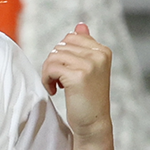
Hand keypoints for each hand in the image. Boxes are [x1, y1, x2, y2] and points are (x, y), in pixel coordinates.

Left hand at [42, 23, 112, 139]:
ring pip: (53, 56)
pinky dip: (46, 79)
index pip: (71, 38)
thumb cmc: (88, 98)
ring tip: (55, 86)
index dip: (61, 54)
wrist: (93, 124)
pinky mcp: (78, 76)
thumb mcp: (88, 70)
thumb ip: (84, 46)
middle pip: (60, 46)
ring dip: (48, 72)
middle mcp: (99, 55)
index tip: (64, 71)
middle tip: (57, 80)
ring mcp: (90, 64)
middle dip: (53, 63)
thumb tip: (80, 25)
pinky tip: (53, 91)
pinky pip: (51, 68)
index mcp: (103, 51)